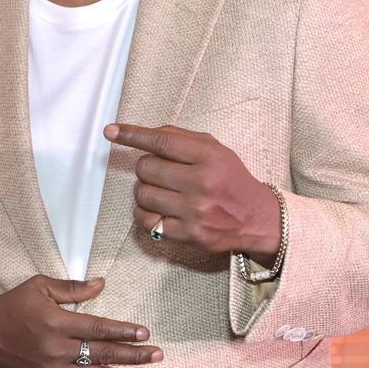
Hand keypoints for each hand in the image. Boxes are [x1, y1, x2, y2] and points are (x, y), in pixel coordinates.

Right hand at [0, 275, 161, 367]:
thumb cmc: (12, 305)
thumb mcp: (39, 286)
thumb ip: (73, 288)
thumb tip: (101, 284)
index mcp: (56, 322)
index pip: (98, 329)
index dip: (123, 331)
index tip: (144, 333)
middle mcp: (57, 349)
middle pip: (103, 354)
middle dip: (133, 355)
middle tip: (157, 355)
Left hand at [106, 123, 281, 263]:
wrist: (257, 218)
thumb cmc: (231, 179)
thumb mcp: (215, 150)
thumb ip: (181, 138)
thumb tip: (144, 133)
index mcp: (209, 157)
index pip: (161, 142)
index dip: (132, 135)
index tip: (111, 132)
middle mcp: (201, 183)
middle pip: (146, 168)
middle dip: (146, 168)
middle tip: (159, 172)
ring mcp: (194, 211)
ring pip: (143, 194)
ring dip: (144, 191)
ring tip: (159, 191)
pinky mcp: (189, 235)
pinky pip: (147, 222)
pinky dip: (144, 214)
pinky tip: (155, 209)